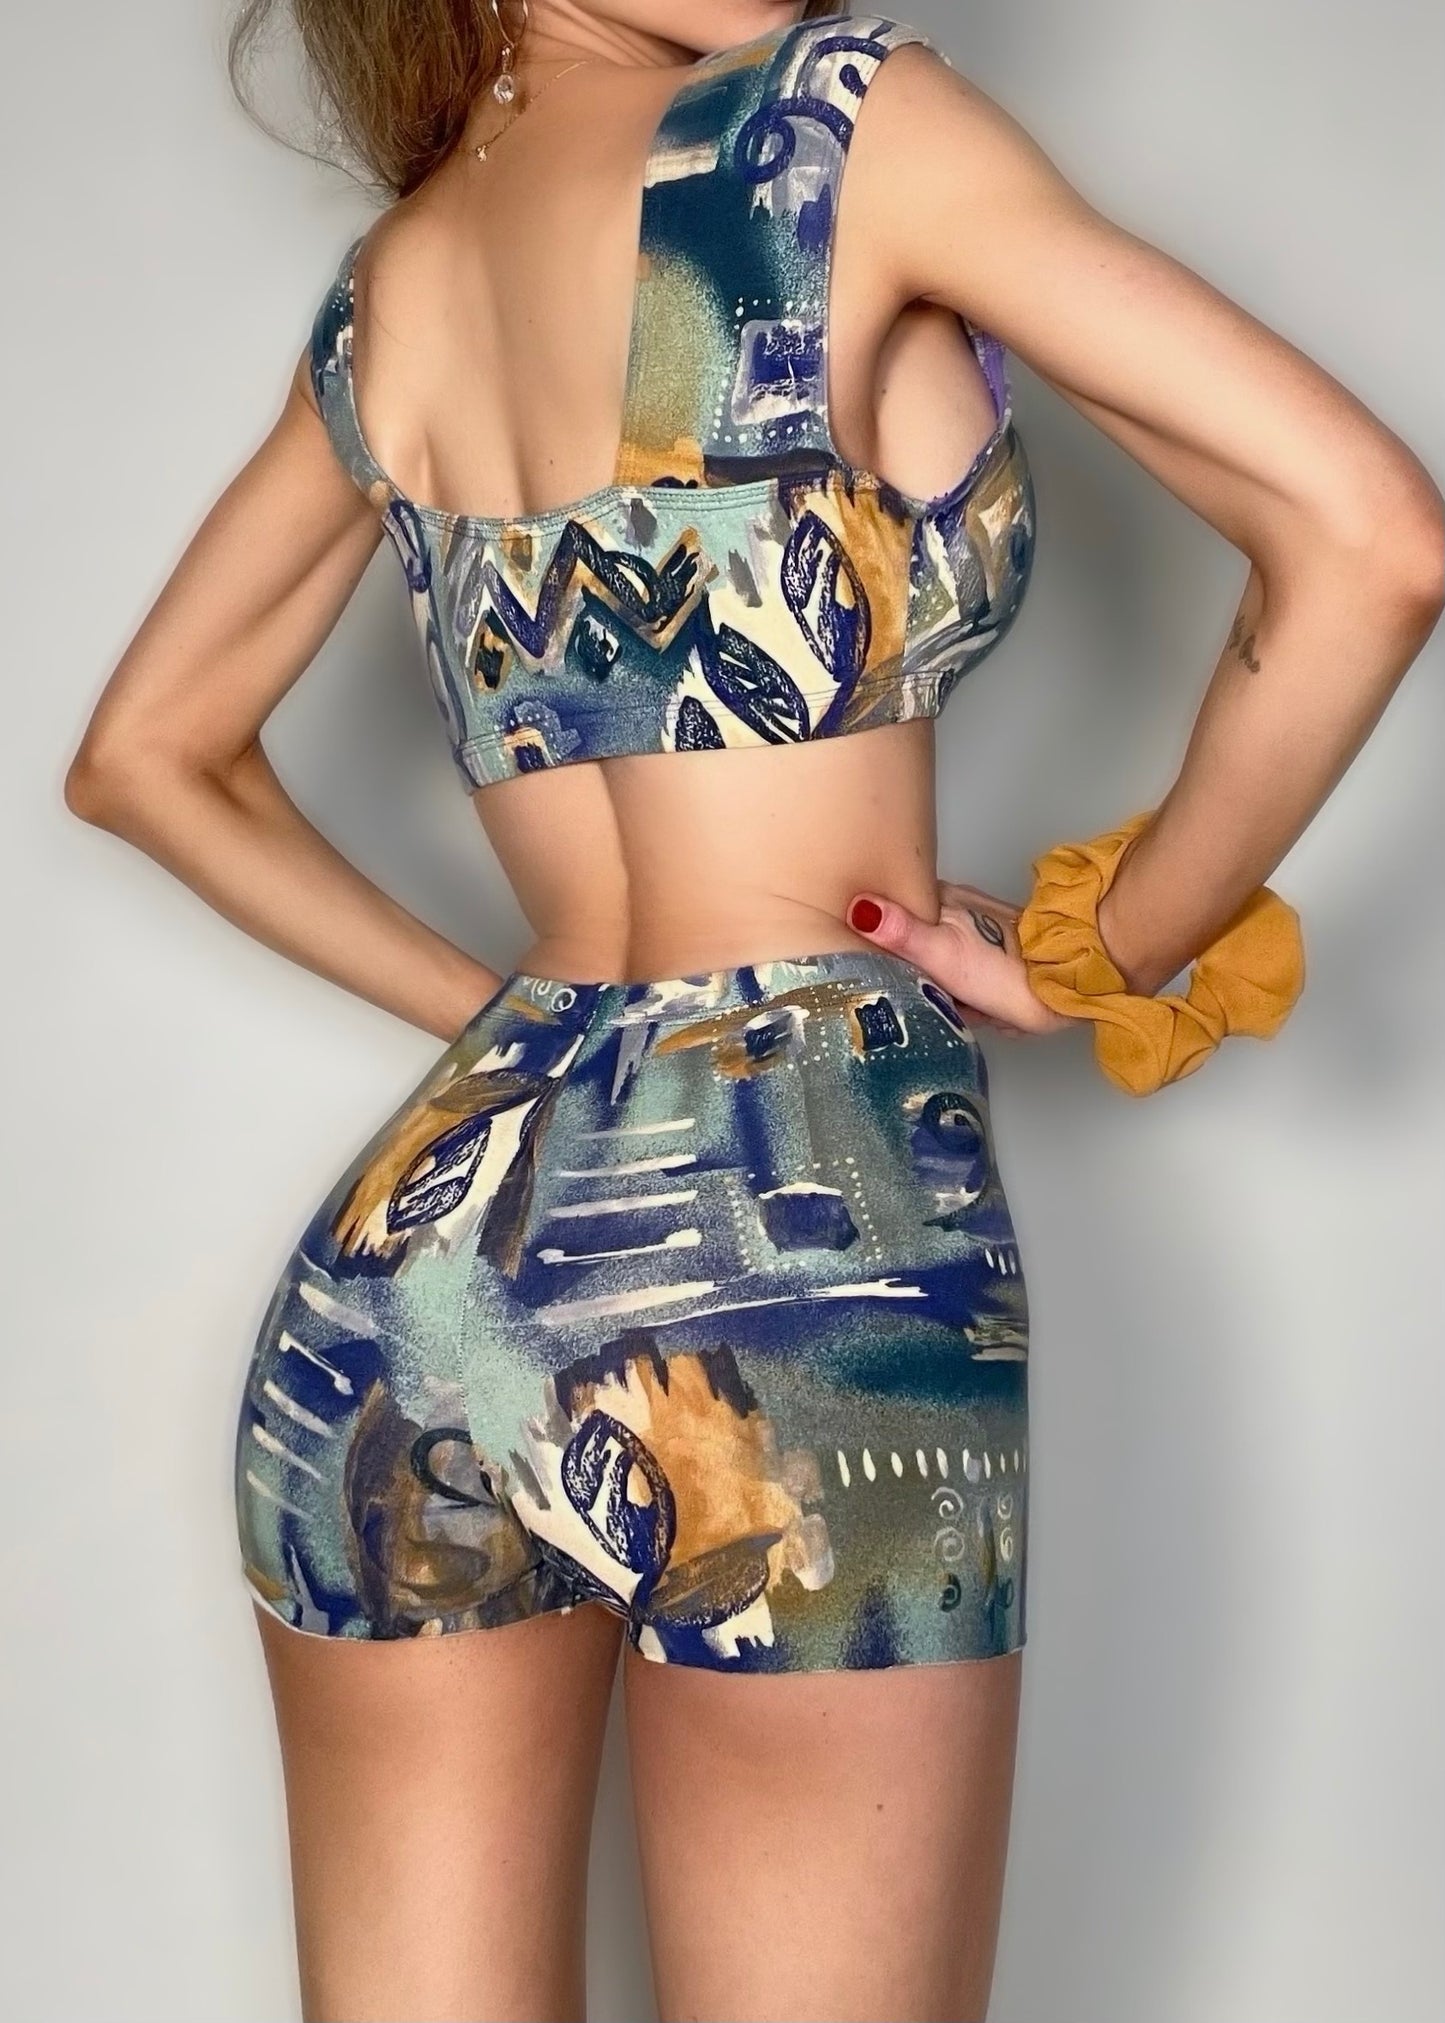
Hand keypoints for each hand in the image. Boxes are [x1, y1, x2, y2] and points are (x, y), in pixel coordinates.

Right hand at [846, 881, 1071, 1037]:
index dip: (885, 944)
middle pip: (920, 947)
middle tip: (931, 998)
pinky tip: (985, 1011)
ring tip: (964, 1009)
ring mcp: (987, 934)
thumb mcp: (941, 952)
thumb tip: (858, 906)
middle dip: (923, 977)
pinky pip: (976, 983)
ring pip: (949, 969)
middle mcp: (964, 911)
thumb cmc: (1003, 969)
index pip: (895, 915)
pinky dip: (978, 1000)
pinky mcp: (1006, 959)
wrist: (1070, 983)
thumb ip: (899, 932)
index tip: (881, 970)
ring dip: (954, 994)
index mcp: (944, 901)